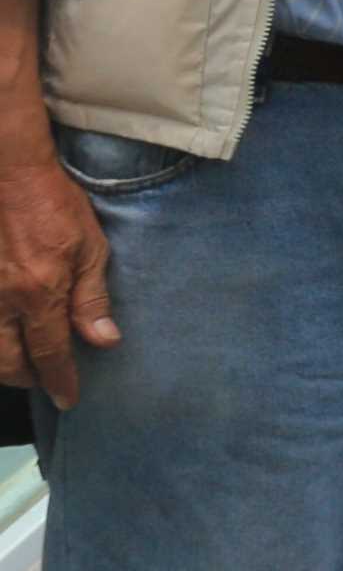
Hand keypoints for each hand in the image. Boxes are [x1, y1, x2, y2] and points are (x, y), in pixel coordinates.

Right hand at [0, 155, 115, 409]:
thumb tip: (104, 341)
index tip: (68, 400)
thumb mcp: (89, 246)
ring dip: (4, 362)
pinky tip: (1, 335)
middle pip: (7, 360)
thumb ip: (92, 297)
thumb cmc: (52, 203)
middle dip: (26, 378)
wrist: (5, 170)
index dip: (60, 380)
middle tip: (43, 380)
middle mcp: (1, 301)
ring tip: (21, 364)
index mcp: (38, 293)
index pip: (50, 352)